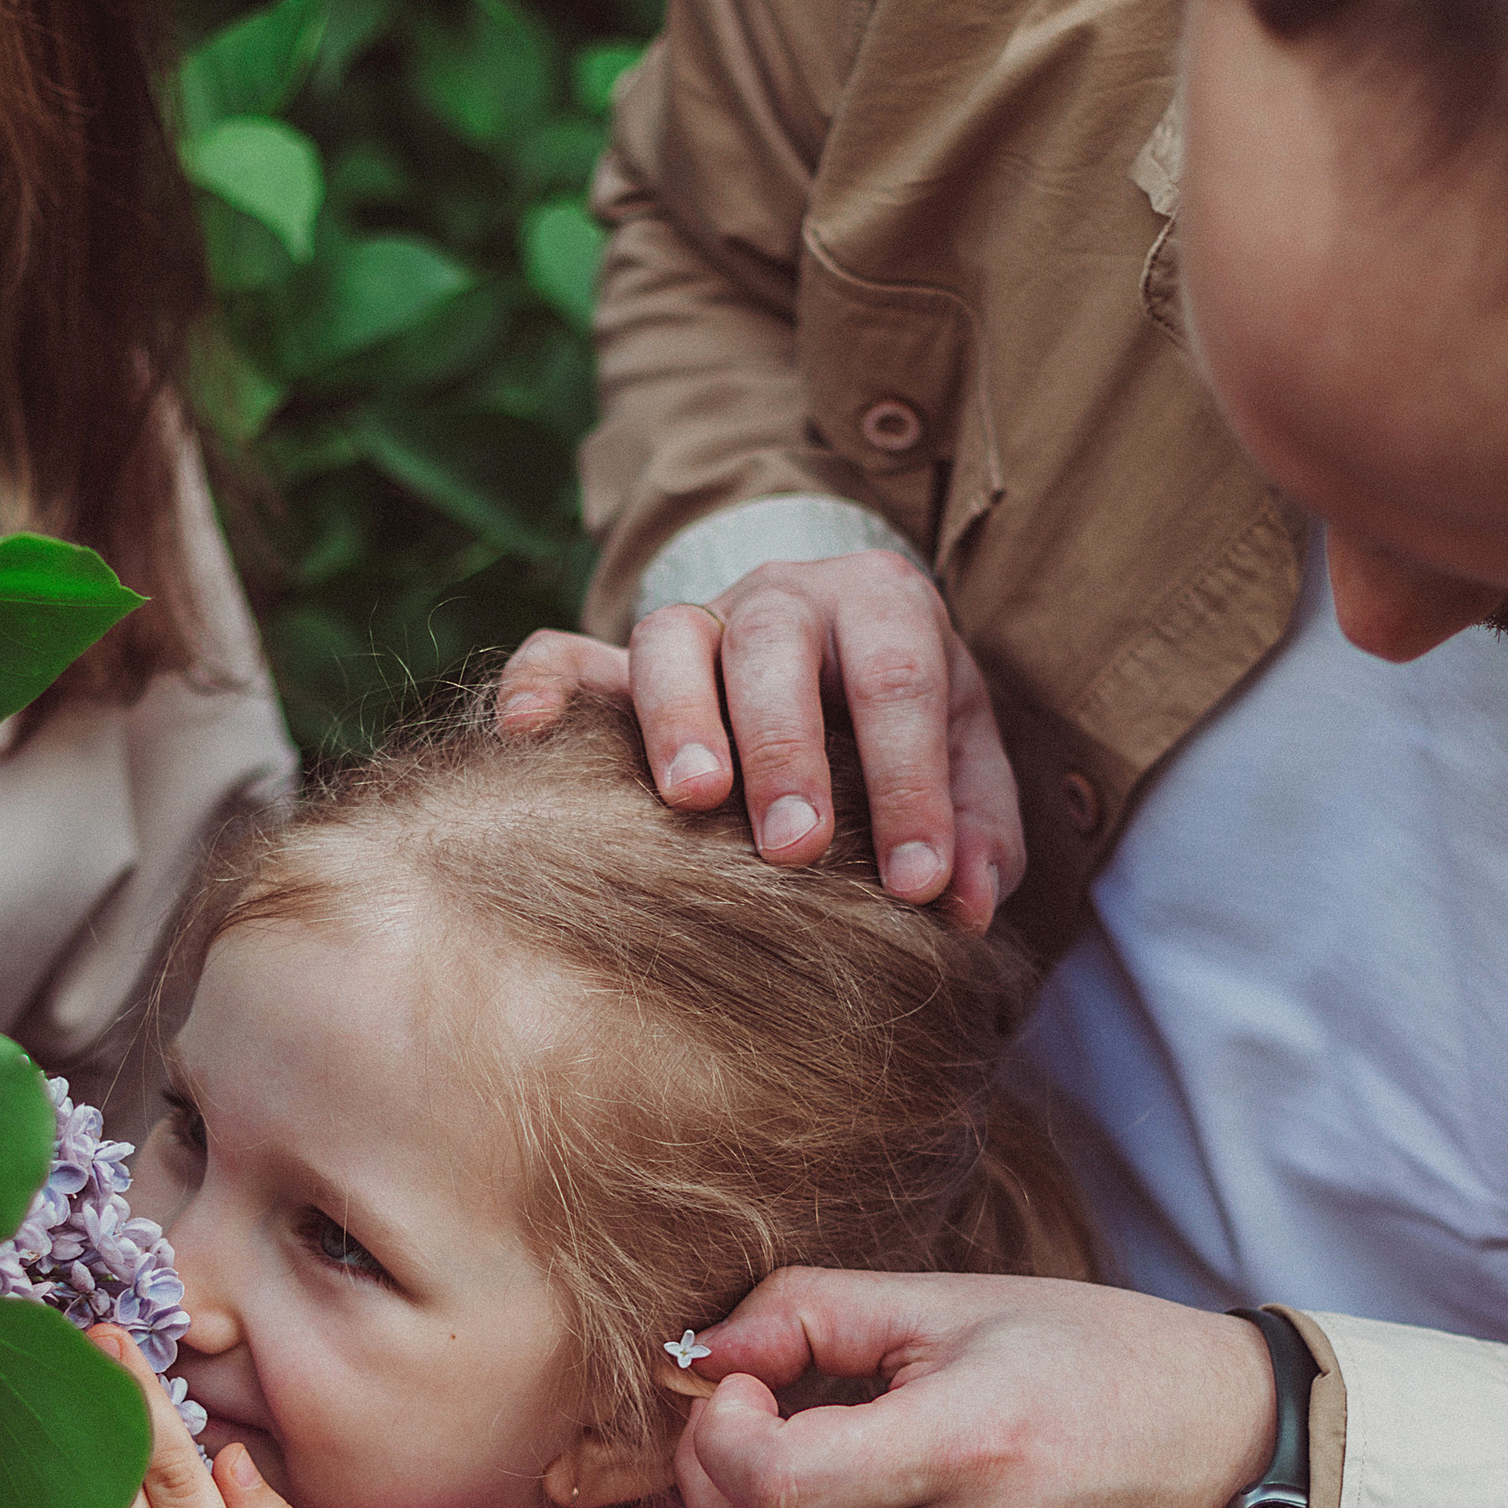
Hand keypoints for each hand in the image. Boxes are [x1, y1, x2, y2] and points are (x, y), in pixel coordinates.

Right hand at [495, 549, 1025, 931]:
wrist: (834, 658)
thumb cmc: (901, 725)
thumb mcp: (965, 761)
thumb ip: (979, 830)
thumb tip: (966, 909)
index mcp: (881, 606)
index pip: (898, 680)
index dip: (912, 782)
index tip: (917, 882)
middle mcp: (783, 599)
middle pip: (775, 644)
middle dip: (787, 749)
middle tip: (796, 847)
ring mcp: (697, 623)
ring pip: (671, 638)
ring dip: (679, 717)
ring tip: (694, 800)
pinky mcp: (619, 662)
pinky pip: (564, 653)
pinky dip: (542, 685)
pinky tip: (529, 733)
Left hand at [668, 1273, 1280, 1507]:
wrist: (1235, 1462)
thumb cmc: (1093, 1359)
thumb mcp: (956, 1300)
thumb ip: (808, 1312)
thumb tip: (699, 1353)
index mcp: (970, 1444)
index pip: (773, 1485)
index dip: (719, 1436)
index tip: (741, 1387)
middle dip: (717, 1481)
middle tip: (743, 1418)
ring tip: (807, 1461)